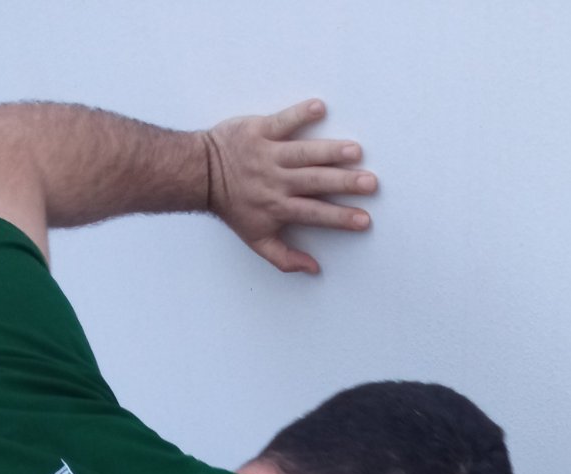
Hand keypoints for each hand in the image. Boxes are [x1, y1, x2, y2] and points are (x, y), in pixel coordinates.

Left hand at [203, 99, 376, 274]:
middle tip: (370, 182)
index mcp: (278, 207)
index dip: (340, 218)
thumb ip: (284, 257)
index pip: (315, 214)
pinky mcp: (258, 129)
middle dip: (344, 183)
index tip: (364, 219)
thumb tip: (313, 269)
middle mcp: (276, 181)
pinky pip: (282, 120)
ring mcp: (268, 154)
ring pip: (303, 153)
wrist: (200, 173)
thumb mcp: (255, 240)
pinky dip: (299, 113)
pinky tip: (319, 108)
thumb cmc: (232, 208)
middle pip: (315, 183)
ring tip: (354, 151)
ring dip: (330, 151)